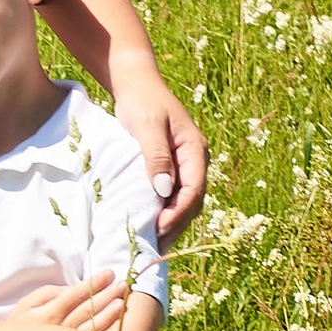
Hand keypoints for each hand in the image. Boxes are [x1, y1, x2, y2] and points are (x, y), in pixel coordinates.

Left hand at [112, 55, 206, 234]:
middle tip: (154, 247)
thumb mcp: (146, 126)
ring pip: (184, 200)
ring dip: (170, 221)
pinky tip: (149, 223)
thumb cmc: (140, 100)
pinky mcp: (172, 164)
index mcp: (196, 150)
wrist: (135, 82)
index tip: (158, 230)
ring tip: (152, 243)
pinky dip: (164, 209)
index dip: (177, 214)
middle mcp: (196, 159)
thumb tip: (164, 191)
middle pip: (192, 201)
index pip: (193, 191)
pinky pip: (173, 193)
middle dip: (175, 225)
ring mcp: (185, 163)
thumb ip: (156, 156)